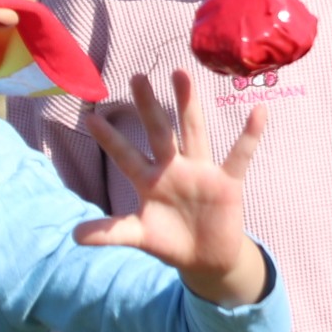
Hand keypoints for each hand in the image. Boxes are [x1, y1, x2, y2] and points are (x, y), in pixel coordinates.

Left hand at [78, 72, 269, 303]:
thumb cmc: (169, 241)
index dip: (109, 139)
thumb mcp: (139, 237)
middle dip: (148, 106)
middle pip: (159, 132)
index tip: (90, 117)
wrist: (205, 259)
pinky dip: (250, 135)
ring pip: (193, 132)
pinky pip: (239, 156)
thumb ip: (110, 233)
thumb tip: (73, 236)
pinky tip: (258, 110)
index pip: (125, 155)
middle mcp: (173, 169)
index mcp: (149, 180)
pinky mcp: (227, 183)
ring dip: (188, 105)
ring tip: (181, 73)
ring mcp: (201, 172)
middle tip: (136, 76)